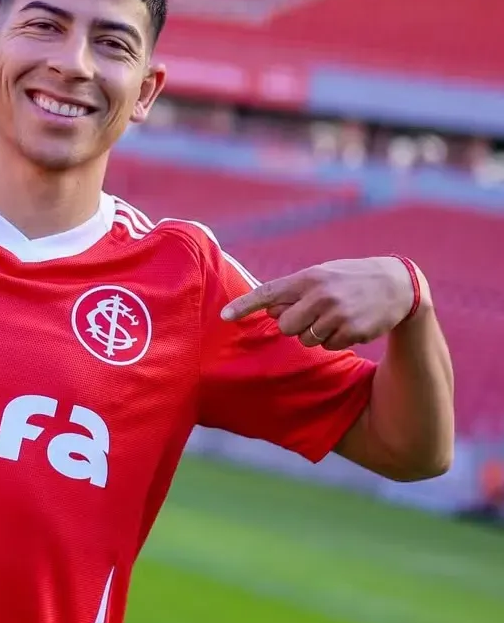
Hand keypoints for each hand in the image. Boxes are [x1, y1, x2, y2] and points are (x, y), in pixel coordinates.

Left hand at [221, 257, 425, 350]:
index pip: (269, 292)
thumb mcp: (321, 275)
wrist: (399, 284)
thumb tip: (268, 310)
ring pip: (305, 340)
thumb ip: (294, 291)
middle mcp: (321, 295)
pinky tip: (350, 323)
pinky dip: (335, 340)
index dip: (244, 305)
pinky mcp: (352, 331)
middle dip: (293, 325)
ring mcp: (337, 314)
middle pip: (284, 326)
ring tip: (335, 316)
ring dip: (315, 333)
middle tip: (312, 313)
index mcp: (309, 278)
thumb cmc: (349, 279)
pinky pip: (328, 346)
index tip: (224, 316)